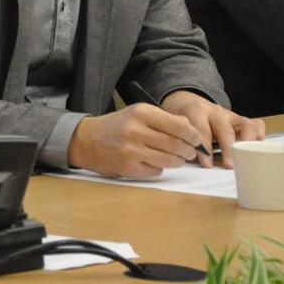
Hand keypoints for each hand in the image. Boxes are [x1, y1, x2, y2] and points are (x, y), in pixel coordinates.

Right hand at [67, 103, 210, 178]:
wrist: (86, 140)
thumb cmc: (117, 126)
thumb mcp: (138, 113)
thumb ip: (165, 119)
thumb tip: (192, 131)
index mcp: (141, 113)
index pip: (180, 126)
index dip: (194, 135)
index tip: (197, 140)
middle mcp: (136, 130)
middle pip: (177, 144)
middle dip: (188, 150)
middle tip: (190, 152)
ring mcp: (131, 150)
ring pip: (170, 160)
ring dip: (178, 161)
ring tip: (177, 158)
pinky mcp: (128, 167)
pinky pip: (156, 170)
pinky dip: (159, 167)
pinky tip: (154, 161)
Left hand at [160, 90, 264, 168]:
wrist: (187, 103)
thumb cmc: (183, 121)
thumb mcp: (176, 127)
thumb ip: (182, 140)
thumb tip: (191, 160)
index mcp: (196, 111)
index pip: (202, 130)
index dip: (205, 148)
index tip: (207, 164)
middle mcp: (215, 111)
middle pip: (225, 129)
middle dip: (228, 149)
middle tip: (230, 165)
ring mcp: (230, 115)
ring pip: (246, 125)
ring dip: (247, 143)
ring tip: (245, 158)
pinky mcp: (241, 120)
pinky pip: (256, 125)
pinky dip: (258, 137)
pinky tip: (252, 149)